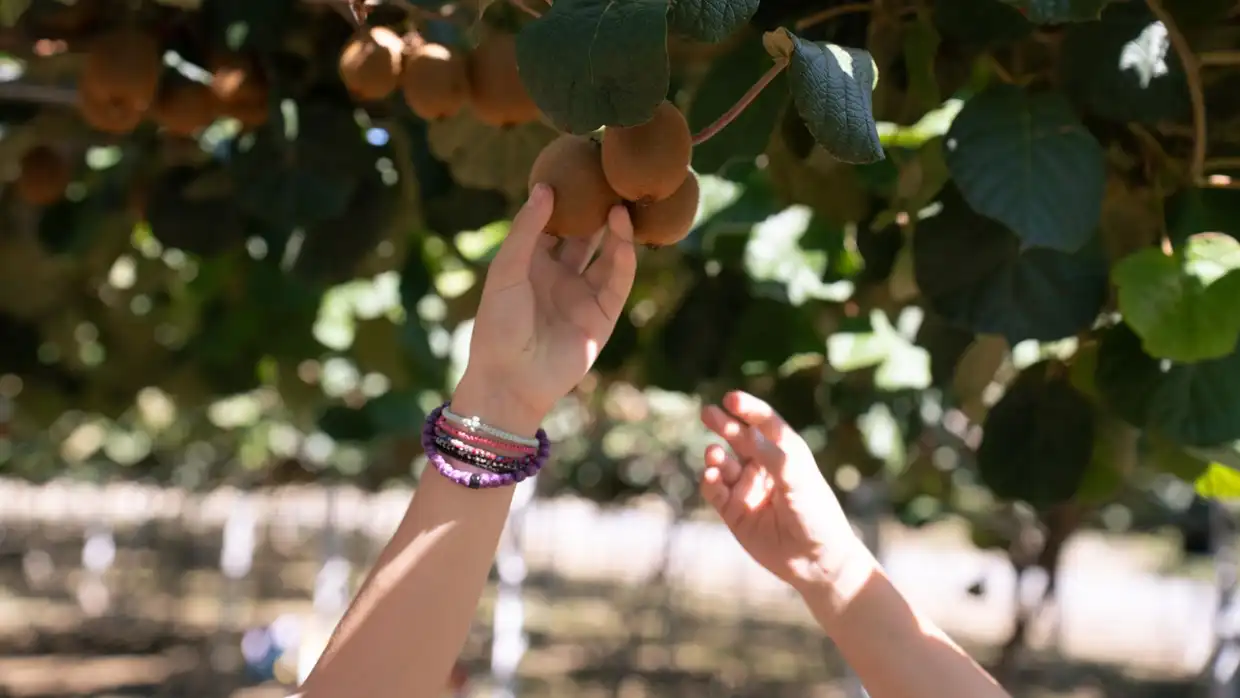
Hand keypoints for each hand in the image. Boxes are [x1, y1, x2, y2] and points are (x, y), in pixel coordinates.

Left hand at [454, 184, 636, 434]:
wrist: (511, 379)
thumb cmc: (498, 325)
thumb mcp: (506, 270)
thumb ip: (526, 230)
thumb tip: (545, 188)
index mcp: (530, 265)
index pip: (553, 224)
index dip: (566, 200)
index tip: (577, 170)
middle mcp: (559, 277)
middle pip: (584, 236)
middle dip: (597, 211)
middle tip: (609, 181)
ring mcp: (583, 296)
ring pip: (606, 255)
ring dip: (614, 231)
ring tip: (620, 203)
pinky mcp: (603, 315)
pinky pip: (618, 281)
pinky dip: (624, 257)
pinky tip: (624, 233)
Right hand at [700, 391, 872, 594]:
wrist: (817, 560)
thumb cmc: (816, 514)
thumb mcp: (797, 479)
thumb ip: (771, 456)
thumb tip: (745, 432)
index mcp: (785, 454)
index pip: (764, 423)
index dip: (748, 408)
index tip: (731, 398)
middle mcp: (764, 468)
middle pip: (739, 439)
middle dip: (723, 425)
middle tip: (707, 412)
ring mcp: (747, 489)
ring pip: (724, 465)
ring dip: (716, 457)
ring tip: (714, 454)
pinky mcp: (734, 513)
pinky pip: (716, 492)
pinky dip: (710, 482)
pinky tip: (711, 477)